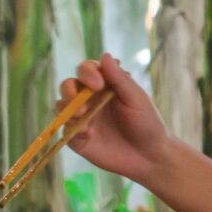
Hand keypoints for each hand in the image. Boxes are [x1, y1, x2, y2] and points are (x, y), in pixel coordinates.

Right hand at [58, 53, 170, 182]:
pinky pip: (65, 129)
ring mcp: (82, 118)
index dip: (87, 72)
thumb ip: (119, 79)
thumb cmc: (147, 123)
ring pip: (62, 105)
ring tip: (83, 115)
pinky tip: (87, 134)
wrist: (149, 156)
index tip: (98, 84)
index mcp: (104, 85)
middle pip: (68, 85)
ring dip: (68, 108)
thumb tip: (105, 55)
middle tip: (84, 102)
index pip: (86, 70)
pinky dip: (72, 128)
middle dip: (70, 89)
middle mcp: (89, 99)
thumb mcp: (136, 99)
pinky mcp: (78, 138)